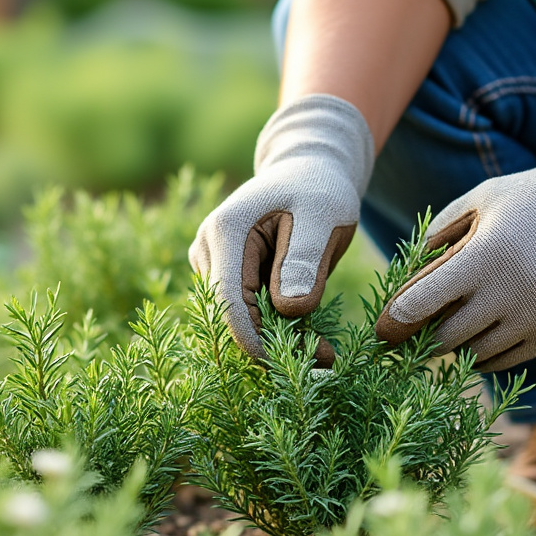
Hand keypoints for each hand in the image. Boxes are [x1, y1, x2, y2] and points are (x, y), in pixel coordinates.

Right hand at [190, 94, 374, 360]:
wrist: (308, 171)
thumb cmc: (319, 188)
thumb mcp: (323, 216)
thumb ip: (305, 260)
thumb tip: (289, 309)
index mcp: (226, 231)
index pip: (228, 301)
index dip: (256, 341)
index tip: (297, 364)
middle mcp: (208, 249)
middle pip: (232, 316)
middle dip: (275, 345)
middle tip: (327, 357)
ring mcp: (213, 264)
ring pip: (240, 320)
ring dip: (279, 340)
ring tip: (324, 348)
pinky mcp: (225, 277)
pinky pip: (247, 314)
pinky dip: (277, 330)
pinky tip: (310, 334)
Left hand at [374, 125, 535, 370]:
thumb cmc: (533, 198)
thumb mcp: (481, 200)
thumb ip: (440, 233)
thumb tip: (408, 271)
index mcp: (484, 256)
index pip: (423, 302)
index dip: (395, 322)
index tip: (379, 333)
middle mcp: (509, 291)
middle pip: (446, 336)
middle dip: (422, 340)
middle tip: (406, 339)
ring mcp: (535, 315)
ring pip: (476, 353)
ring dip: (455, 348)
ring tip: (444, 336)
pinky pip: (507, 359)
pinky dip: (485, 356)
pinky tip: (476, 343)